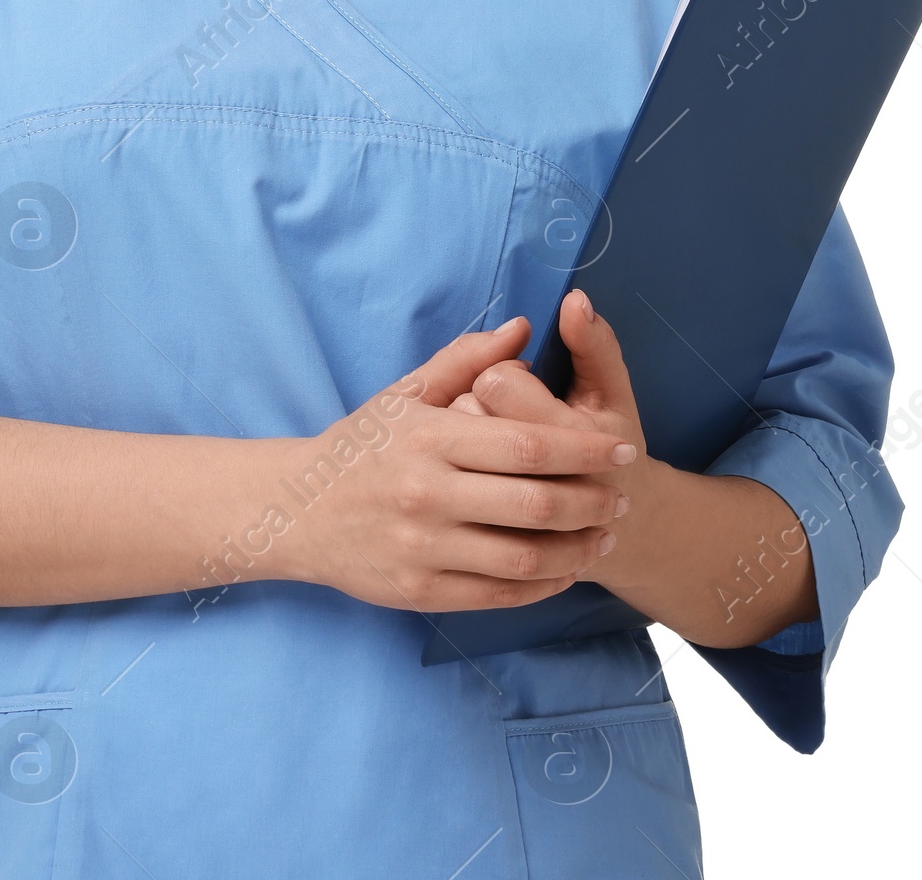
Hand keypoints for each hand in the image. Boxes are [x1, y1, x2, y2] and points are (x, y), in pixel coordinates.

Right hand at [267, 315, 635, 612]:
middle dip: (592, 501)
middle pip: (535, 503)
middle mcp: (428, 494)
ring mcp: (423, 548)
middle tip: (624, 496)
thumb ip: (467, 360)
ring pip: (524, 557)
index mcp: (430, 437)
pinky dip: (542, 584)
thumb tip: (524, 327)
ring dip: (576, 549)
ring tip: (604, 533)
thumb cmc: (362, 444)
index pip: (528, 443)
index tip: (622, 448)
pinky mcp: (420, 591)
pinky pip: (499, 594)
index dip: (585, 448)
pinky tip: (564, 568)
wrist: (297, 510)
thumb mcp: (406, 392)